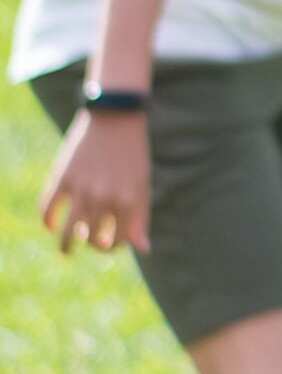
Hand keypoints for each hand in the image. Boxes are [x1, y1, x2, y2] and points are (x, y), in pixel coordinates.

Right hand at [38, 111, 152, 254]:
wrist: (115, 121)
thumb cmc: (133, 158)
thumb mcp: (142, 188)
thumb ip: (140, 220)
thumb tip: (142, 249)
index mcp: (128, 203)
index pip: (117, 241)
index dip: (113, 247)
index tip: (109, 243)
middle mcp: (104, 199)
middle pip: (92, 239)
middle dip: (92, 246)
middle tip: (89, 245)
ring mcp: (81, 189)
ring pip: (69, 230)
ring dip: (66, 245)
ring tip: (66, 252)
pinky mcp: (62, 178)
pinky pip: (48, 208)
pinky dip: (47, 221)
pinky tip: (52, 226)